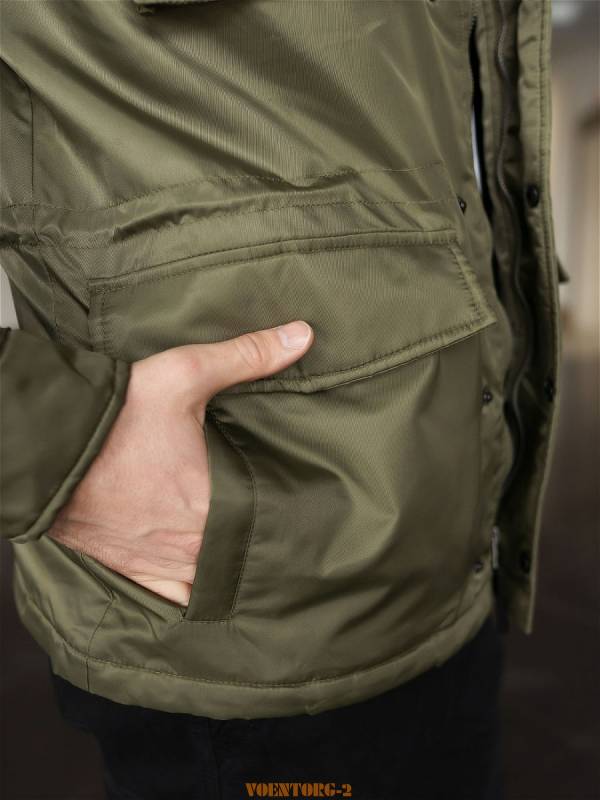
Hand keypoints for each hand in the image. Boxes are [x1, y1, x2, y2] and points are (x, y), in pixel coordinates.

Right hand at [47, 321, 313, 604]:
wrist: (49, 446)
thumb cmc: (116, 414)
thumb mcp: (185, 373)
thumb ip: (247, 357)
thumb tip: (301, 335)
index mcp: (213, 500)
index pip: (270, 521)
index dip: (289, 514)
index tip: (303, 507)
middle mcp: (191, 541)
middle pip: (242, 553)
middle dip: (259, 539)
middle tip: (276, 524)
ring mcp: (159, 560)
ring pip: (211, 579)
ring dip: (227, 566)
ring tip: (243, 549)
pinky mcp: (129, 567)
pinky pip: (170, 596)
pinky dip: (189, 593)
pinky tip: (201, 582)